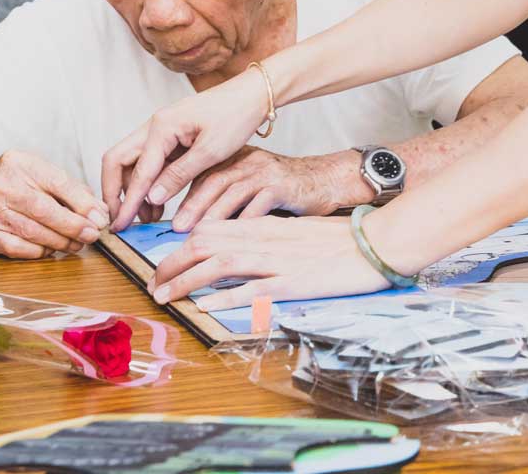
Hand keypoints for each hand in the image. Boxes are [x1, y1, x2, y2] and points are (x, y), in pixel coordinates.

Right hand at [0, 150, 109, 259]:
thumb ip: (67, 187)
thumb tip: (98, 210)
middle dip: (74, 226)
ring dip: (62, 242)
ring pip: (35, 232)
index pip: (58, 182)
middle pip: (45, 210)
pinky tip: (52, 249)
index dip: (82, 203)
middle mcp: (3, 185)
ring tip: (78, 244)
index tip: (100, 216)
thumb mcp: (36, 172)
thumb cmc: (12, 184)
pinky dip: (41, 251)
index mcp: (20, 163)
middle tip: (92, 235)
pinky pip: (20, 248)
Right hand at [102, 67, 269, 231]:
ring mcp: (161, 130)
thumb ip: (179, 175)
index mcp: (162, 127)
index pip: (137, 172)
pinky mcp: (171, 136)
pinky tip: (159, 202)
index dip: (127, 202)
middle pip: (118, 160)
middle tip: (122, 221)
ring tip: (148, 217)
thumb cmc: (236, 117)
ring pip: (132, 161)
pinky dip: (149, 182)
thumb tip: (152, 198)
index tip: (120, 226)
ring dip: (133, 189)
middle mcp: (154, 125)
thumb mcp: (211, 151)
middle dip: (115, 192)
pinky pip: (150, 161)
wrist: (252, 95)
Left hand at [148, 215, 388, 310]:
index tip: (161, 263)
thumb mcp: (294, 232)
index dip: (179, 245)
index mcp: (263, 224)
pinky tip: (203, 304)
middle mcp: (264, 237)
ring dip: (187, 279)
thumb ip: (264, 238)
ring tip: (164, 295)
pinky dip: (224, 295)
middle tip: (151, 283)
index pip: (210, 226)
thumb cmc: (338, 239)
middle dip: (172, 262)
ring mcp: (277, 258)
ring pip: (220, 261)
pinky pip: (252, 287)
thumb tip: (236, 253)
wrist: (376, 240)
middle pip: (205, 241)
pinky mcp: (293, 280)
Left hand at [171, 147, 370, 231]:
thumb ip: (230, 197)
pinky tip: (226, 256)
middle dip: (188, 210)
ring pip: (229, 198)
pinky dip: (241, 228)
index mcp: (240, 160)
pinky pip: (257, 211)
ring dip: (206, 222)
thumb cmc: (290, 190)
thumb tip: (197, 223)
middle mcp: (250, 163)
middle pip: (211, 184)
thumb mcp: (256, 185)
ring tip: (188, 247)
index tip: (166, 223)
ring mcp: (267, 175)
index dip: (184, 198)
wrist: (330, 180)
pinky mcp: (284, 190)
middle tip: (172, 234)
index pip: (204, 175)